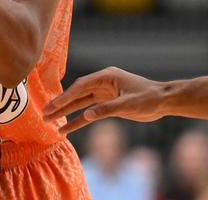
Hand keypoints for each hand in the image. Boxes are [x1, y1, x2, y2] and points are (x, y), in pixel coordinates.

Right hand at [42, 67, 165, 134]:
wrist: (163, 101)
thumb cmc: (149, 98)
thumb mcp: (129, 104)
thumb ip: (107, 109)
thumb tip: (86, 116)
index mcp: (106, 76)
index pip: (81, 86)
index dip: (66, 96)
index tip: (53, 106)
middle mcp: (102, 83)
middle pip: (77, 94)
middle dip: (60, 104)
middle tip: (44, 114)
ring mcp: (104, 93)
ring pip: (80, 104)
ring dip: (66, 113)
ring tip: (49, 121)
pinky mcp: (107, 104)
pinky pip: (89, 112)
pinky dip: (78, 121)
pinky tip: (66, 130)